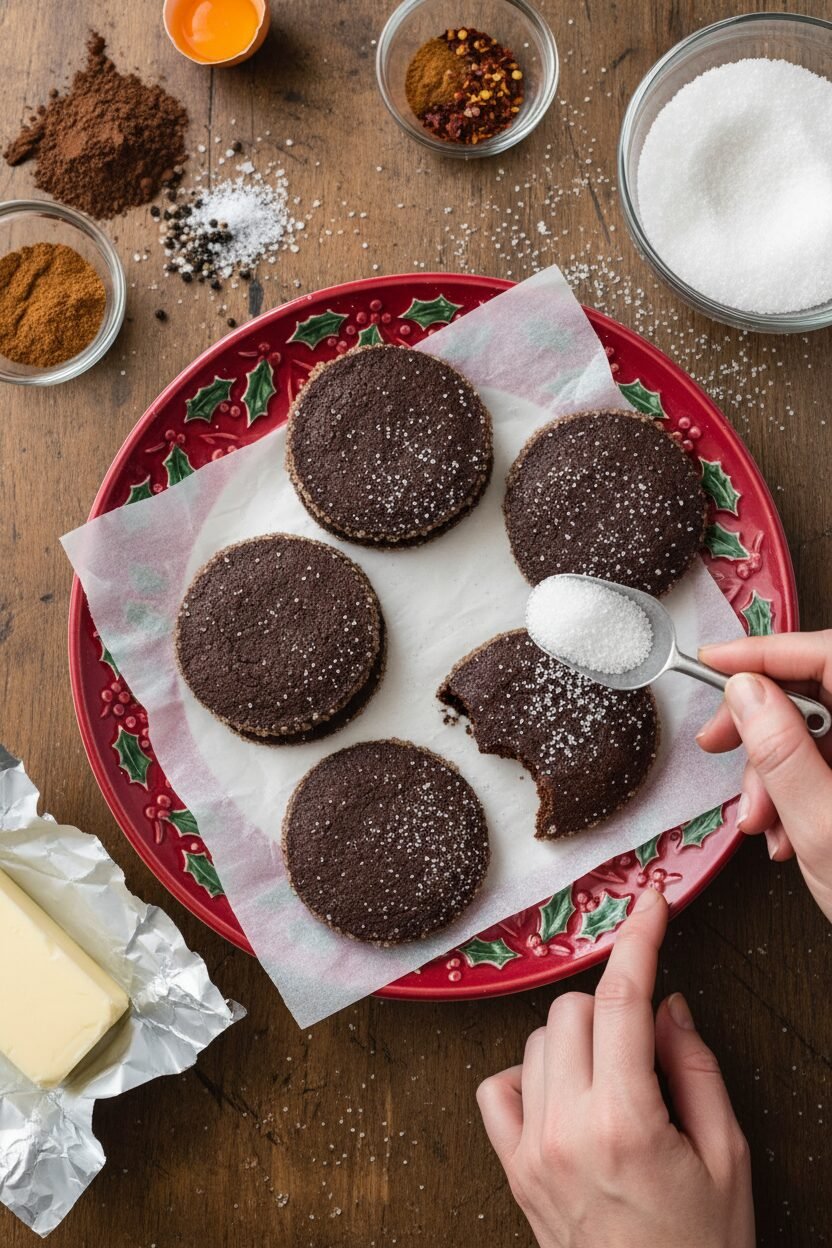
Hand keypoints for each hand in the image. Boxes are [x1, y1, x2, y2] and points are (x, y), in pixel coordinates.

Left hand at [477, 891, 753, 1247]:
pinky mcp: (512, 1170)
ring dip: (578, 1041)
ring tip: (614, 1085)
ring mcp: (532, 1150)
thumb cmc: (700, 1246)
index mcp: (626, 1121)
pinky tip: (564, 1096)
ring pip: (537, 1039)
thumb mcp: (728, 1156)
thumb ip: (694, 1066)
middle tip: (647, 1050)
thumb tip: (664, 1003)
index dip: (639, 939)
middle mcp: (567, 1129)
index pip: (623, 998)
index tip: (650, 905)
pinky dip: (529, 1076)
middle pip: (575, 1009)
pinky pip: (498, 1086)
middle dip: (615, 1010)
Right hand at [697, 631, 831, 921]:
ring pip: (812, 732)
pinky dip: (791, 790)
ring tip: (759, 818)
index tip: (717, 660)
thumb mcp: (823, 828)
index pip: (828, 656)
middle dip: (759, 724)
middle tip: (720, 743)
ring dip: (771, 771)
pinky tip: (782, 828)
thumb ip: (782, 753)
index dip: (766, 652)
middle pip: (815, 692)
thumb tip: (747, 693)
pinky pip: (822, 764)